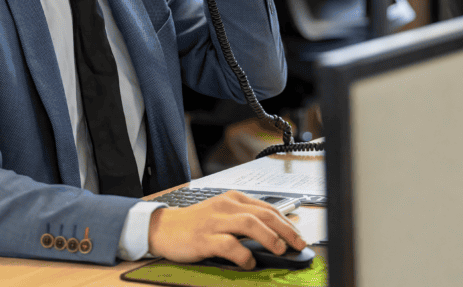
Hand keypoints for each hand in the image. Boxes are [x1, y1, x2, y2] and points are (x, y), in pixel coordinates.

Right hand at [147, 191, 307, 268]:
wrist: (163, 228)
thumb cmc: (195, 223)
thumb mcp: (222, 214)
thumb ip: (245, 220)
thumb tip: (274, 235)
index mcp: (233, 199)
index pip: (268, 208)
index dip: (287, 222)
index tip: (299, 236)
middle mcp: (226, 206)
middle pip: (263, 214)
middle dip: (285, 229)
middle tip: (297, 244)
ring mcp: (215, 221)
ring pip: (249, 224)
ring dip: (269, 237)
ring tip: (280, 250)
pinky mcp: (204, 238)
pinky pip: (229, 245)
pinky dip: (243, 254)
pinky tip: (249, 262)